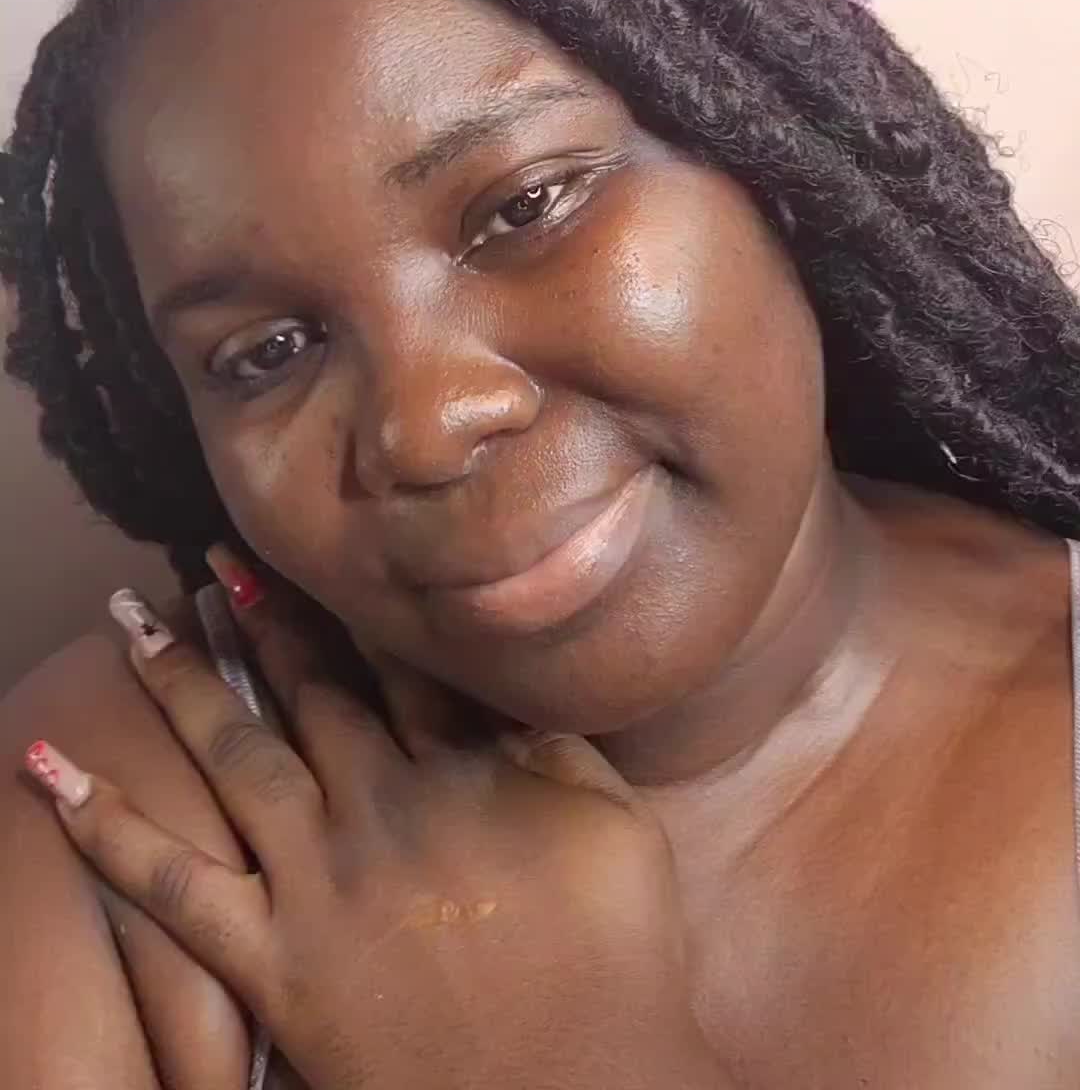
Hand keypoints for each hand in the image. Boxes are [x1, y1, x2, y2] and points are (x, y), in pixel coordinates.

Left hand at [24, 561, 723, 1089]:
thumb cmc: (618, 969)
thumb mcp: (617, 829)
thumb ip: (557, 744)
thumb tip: (506, 682)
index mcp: (468, 770)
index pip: (401, 660)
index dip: (357, 600)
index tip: (325, 549)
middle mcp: (381, 806)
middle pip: (311, 688)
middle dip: (262, 613)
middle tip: (217, 552)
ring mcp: (318, 880)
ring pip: (235, 752)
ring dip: (181, 677)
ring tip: (135, 614)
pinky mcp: (273, 958)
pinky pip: (171, 888)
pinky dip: (107, 828)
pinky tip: (55, 773)